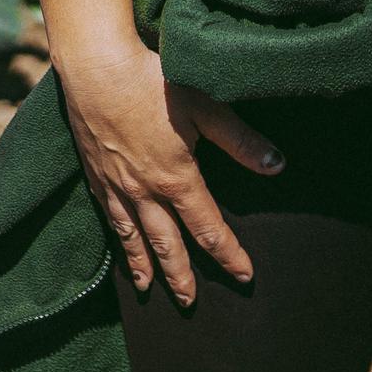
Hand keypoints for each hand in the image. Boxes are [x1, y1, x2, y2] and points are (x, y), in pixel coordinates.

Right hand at [58, 34, 278, 307]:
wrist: (95, 67)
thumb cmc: (153, 81)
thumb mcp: (205, 107)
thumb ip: (240, 141)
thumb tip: (277, 166)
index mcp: (177, 178)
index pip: (208, 228)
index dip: (229, 254)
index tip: (245, 275)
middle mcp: (146, 191)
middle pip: (168, 244)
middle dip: (182, 276)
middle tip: (191, 304)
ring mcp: (117, 185)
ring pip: (134, 237)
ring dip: (145, 267)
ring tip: (150, 290)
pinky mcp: (96, 174)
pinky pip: (110, 217)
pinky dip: (118, 239)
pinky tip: (121, 244)